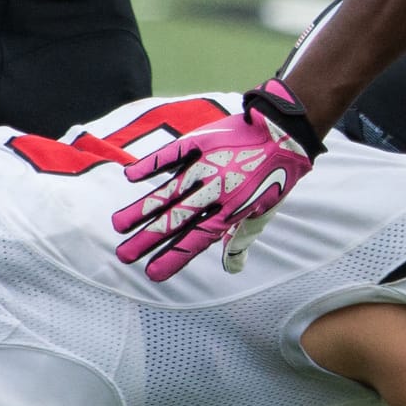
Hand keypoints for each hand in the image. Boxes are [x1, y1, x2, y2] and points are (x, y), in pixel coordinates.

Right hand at [111, 78, 323, 281]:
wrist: (286, 132)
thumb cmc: (275, 176)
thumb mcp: (264, 209)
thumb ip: (241, 236)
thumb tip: (232, 269)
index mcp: (232, 209)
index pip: (198, 239)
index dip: (174, 257)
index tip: (152, 273)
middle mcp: (216, 190)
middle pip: (178, 218)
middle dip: (150, 238)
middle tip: (124, 255)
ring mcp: (207, 165)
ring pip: (170, 191)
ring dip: (143, 208)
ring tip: (119, 225)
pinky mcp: (202, 142)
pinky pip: (173, 153)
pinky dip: (152, 163)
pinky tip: (131, 175)